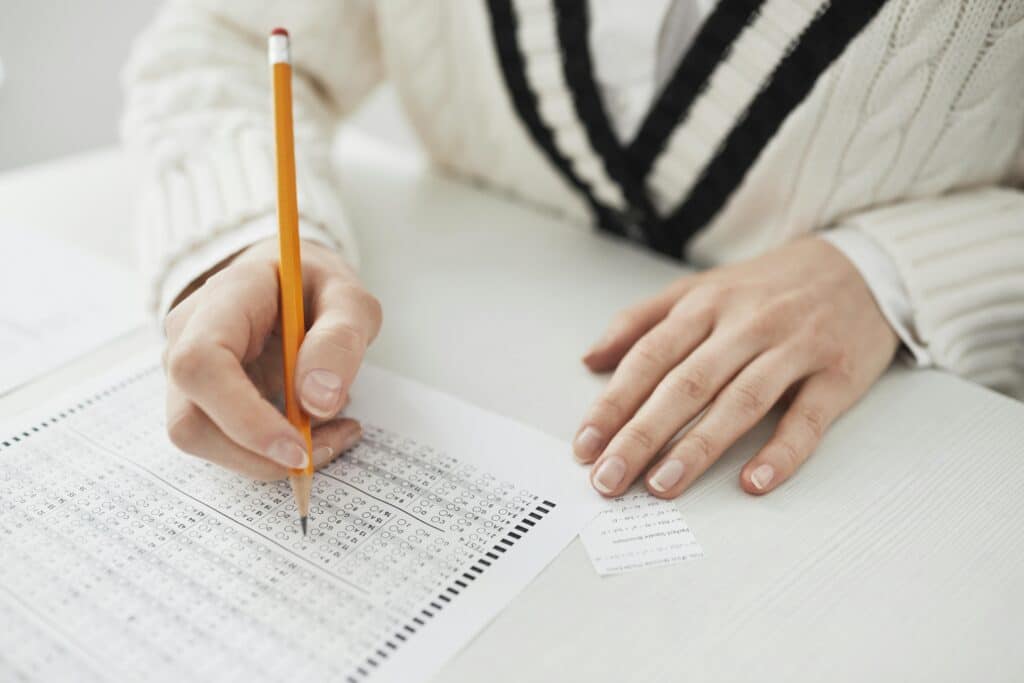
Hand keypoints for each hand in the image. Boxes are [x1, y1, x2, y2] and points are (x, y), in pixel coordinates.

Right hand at [163, 238, 381, 479]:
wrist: (293, 282)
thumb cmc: (318, 288)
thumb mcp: (350, 300)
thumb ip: (340, 340)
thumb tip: (318, 402)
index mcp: (223, 298)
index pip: (202, 364)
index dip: (244, 418)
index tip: (298, 448)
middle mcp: (187, 337)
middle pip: (190, 421)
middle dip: (260, 454)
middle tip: (329, 445)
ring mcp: (187, 374)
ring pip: (203, 441)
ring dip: (269, 459)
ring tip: (334, 434)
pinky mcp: (201, 401)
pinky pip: (224, 443)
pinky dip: (272, 454)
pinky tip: (318, 433)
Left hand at [574, 237, 898, 497]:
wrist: (859, 264)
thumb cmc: (768, 288)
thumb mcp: (699, 288)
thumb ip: (641, 321)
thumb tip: (590, 360)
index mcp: (706, 305)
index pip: (649, 358)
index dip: (613, 403)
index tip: (585, 446)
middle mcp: (746, 324)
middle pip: (686, 384)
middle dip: (642, 435)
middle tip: (609, 478)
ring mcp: (794, 348)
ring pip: (739, 400)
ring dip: (698, 447)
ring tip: (662, 486)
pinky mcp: (838, 374)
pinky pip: (808, 418)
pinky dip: (782, 451)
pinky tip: (754, 482)